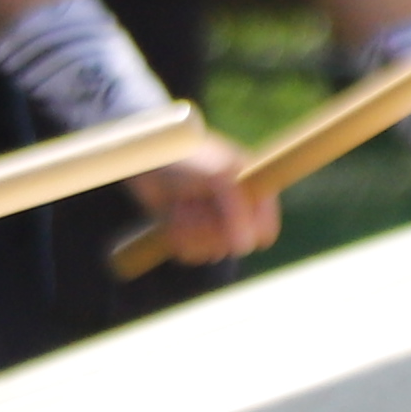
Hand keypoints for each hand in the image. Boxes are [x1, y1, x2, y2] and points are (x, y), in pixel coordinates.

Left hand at [132, 152, 278, 269]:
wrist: (144, 159)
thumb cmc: (185, 159)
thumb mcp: (218, 177)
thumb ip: (237, 209)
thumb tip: (246, 247)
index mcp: (253, 190)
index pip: (265, 229)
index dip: (246, 232)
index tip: (222, 219)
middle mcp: (237, 208)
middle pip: (236, 247)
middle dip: (209, 228)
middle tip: (194, 203)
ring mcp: (213, 221)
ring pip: (211, 252)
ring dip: (190, 230)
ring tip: (181, 203)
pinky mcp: (191, 231)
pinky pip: (191, 252)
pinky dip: (178, 235)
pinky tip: (172, 212)